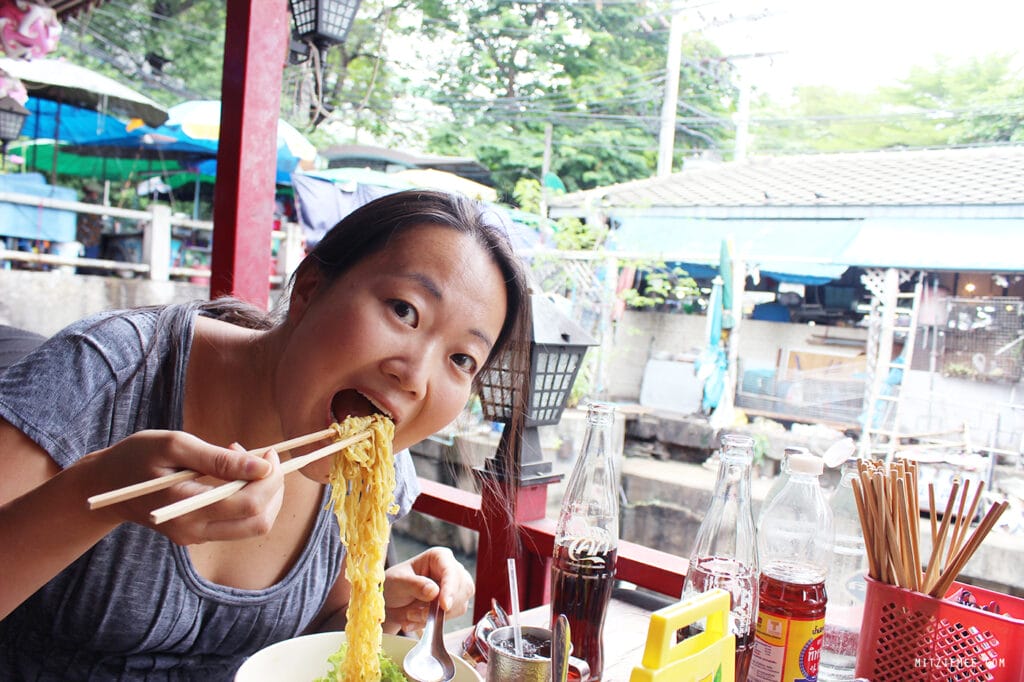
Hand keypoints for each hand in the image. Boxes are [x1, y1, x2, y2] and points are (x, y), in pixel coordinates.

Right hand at [85, 430, 284, 544]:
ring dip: (261, 492)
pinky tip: (229, 472)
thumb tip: (263, 467)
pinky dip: (246, 496)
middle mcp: (193, 531)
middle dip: (272, 488)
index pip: (249, 504)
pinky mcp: (198, 534)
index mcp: (185, 508)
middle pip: (258, 521)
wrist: (105, 485)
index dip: (270, 479)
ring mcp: (196, 536)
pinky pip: (237, 522)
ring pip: (253, 525)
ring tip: (240, 459)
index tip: (270, 452)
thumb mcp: (175, 445)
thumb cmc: (137, 457)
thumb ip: (219, 459)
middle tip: (261, 455)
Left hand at [383, 547, 473, 632]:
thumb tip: (434, 591)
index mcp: (439, 557)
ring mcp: (456, 588)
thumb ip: (414, 585)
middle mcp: (451, 570)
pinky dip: (432, 623)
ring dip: (433, 616)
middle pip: (461, 589)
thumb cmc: (394, 584)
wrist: (391, 602)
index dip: (450, 588)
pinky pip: (450, 618)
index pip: (451, 571)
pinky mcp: (455, 605)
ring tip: (410, 615)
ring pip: (458, 606)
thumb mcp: (398, 582)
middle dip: (439, 607)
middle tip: (414, 614)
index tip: (444, 606)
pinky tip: (415, 620)